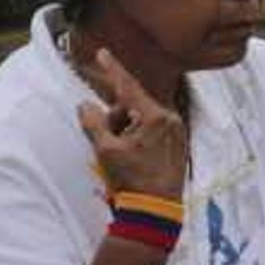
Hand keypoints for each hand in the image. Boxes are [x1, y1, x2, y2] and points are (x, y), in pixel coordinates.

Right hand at [79, 46, 188, 201]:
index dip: (112, 69)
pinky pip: (154, 132)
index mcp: (155, 117)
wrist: (156, 212)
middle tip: (107, 142)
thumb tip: (85, 106)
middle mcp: (170, 119)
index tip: (102, 52)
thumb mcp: (106, 151)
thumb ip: (93, 124)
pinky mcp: (179, 145)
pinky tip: (135, 160)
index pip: (128, 86)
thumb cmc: (132, 181)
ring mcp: (178, 132)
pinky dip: (140, 139)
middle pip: (134, 107)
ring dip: (127, 131)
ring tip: (122, 158)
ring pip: (143, 120)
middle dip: (116, 120)